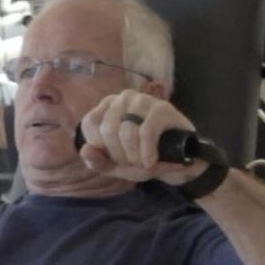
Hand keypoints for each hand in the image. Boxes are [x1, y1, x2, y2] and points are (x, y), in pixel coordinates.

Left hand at [77, 90, 206, 185]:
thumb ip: (98, 162)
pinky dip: (147, 152)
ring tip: (144, 161)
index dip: (102, 148)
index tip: (116, 157)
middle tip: (133, 162)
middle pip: (108, 130)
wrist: (179, 162)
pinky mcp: (162, 108)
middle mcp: (123, 98)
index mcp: (106, 107)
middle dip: (120, 155)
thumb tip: (85, 150)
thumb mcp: (116, 166)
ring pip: (126, 131)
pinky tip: (151, 161)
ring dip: (134, 156)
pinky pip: (146, 132)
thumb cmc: (143, 158)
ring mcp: (143, 100)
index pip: (90, 124)